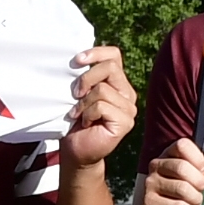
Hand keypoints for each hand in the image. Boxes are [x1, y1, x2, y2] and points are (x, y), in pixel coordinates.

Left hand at [64, 45, 136, 166]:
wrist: (76, 151)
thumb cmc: (75, 122)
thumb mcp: (79, 94)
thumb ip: (86, 77)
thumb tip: (78, 59)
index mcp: (117, 82)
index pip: (113, 55)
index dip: (96, 53)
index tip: (76, 61)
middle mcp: (127, 93)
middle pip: (110, 67)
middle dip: (86, 78)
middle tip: (74, 93)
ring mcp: (128, 108)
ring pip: (103, 89)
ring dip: (83, 102)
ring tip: (78, 114)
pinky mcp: (125, 122)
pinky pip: (102, 106)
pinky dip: (87, 113)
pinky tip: (85, 123)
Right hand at [137, 137, 203, 204]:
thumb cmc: (186, 197)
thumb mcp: (194, 179)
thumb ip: (200, 169)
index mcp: (168, 155)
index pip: (182, 145)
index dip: (197, 159)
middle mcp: (156, 166)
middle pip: (181, 167)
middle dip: (199, 182)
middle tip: (202, 190)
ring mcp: (150, 184)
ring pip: (182, 188)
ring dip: (196, 199)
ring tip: (196, 203)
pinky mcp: (149, 203)